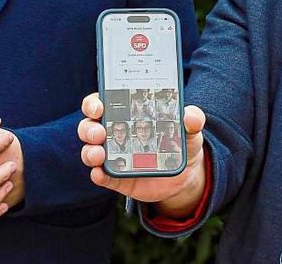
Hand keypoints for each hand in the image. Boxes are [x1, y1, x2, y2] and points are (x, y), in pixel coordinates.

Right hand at [77, 93, 206, 217]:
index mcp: (125, 114)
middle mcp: (113, 133)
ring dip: (89, 151)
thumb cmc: (180, 142)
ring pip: (90, 151)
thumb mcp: (190, 130)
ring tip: (99, 154)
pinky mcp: (116, 178)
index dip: (94, 103)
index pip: (101, 102)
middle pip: (89, 126)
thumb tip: (190, 116)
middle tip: (99, 132)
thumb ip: (192, 119)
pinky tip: (100, 173)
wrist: (184, 176)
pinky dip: (98, 174)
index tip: (98, 105)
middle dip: (88, 128)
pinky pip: (101, 176)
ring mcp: (112, 156)